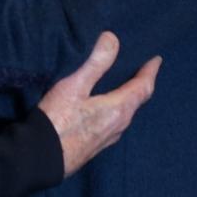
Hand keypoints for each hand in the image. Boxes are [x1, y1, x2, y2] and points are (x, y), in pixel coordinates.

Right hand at [38, 32, 160, 177]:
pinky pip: (115, 122)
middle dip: (141, 83)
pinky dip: (117, 107)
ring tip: (125, 83)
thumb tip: (113, 38)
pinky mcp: (96, 145)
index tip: (156, 59)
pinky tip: (105, 105)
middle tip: (141, 68)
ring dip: (129, 96)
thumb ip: (95, 62)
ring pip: (126, 113)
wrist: (40, 158)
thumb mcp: (75, 85)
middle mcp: (118, 125)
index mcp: (118, 109)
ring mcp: (108, 138)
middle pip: (137, 101)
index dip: (150, 72)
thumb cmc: (58, 120)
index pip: (143, 87)